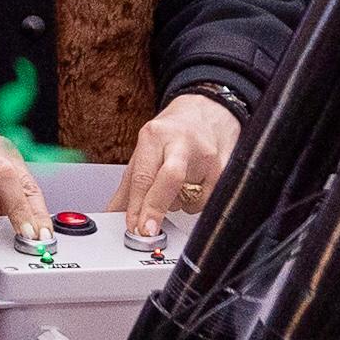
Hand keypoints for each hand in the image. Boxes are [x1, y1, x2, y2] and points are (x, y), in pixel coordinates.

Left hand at [115, 91, 240, 238]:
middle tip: (147, 230)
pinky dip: (193, 203)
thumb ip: (130, 185)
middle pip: (169, 179)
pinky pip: (205, 202)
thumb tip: (115, 215)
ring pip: (188, 197)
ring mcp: (207, 156)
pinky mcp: (225, 169)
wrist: (211, 109)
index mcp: (155, 135)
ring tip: (174, 187)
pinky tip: (192, 186)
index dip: (136, 206)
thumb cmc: (174, 132)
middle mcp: (182, 142)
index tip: (133, 227)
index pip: (143, 175)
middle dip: (156, 207)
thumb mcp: (146, 150)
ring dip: (175, 205)